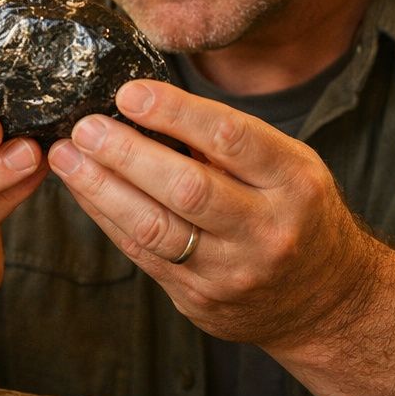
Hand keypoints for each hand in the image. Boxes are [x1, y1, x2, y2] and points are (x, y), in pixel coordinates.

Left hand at [45, 80, 379, 350]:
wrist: (326, 302)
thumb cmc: (298, 214)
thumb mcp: (289, 168)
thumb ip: (231, 143)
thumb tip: (148, 105)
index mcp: (294, 183)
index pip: (231, 139)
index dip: (175, 112)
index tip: (129, 93)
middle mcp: (267, 229)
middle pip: (187, 188)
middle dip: (126, 155)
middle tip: (85, 128)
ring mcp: (233, 271)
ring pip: (156, 229)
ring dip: (102, 190)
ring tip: (68, 158)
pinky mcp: (202, 301)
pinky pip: (144, 256)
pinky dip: (109, 219)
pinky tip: (85, 192)